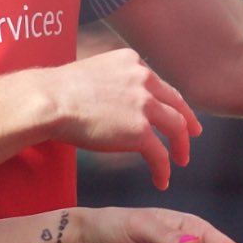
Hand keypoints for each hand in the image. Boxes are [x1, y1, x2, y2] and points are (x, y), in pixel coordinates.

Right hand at [16, 47, 201, 188]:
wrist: (49, 100)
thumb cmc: (58, 91)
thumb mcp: (94, 72)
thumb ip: (112, 81)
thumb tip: (112, 98)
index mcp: (132, 62)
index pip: (160, 84)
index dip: (171, 101)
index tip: (176, 112)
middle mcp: (144, 79)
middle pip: (176, 104)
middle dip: (187, 121)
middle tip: (192, 134)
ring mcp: (144, 105)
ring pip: (177, 128)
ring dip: (180, 146)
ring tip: (179, 161)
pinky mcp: (140, 131)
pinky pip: (160, 154)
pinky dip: (164, 169)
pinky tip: (161, 180)